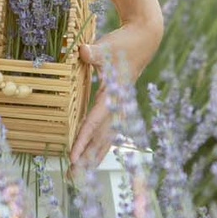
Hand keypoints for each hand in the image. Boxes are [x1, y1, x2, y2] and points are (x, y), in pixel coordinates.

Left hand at [71, 23, 149, 171]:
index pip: (95, 121)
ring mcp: (120, 107)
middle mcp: (117, 105)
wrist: (144, 40)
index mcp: (113, 94)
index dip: (83, 139)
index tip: (73, 156)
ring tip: (80, 176)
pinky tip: (93, 159)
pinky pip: (109, 131)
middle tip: (72, 176)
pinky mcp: (118, 106)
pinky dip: (101, 146)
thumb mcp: (107, 46)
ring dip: (93, 157)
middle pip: (101, 137)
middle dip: (87, 157)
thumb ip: (95, 52)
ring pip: (106, 138)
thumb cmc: (123, 43)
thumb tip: (84, 51)